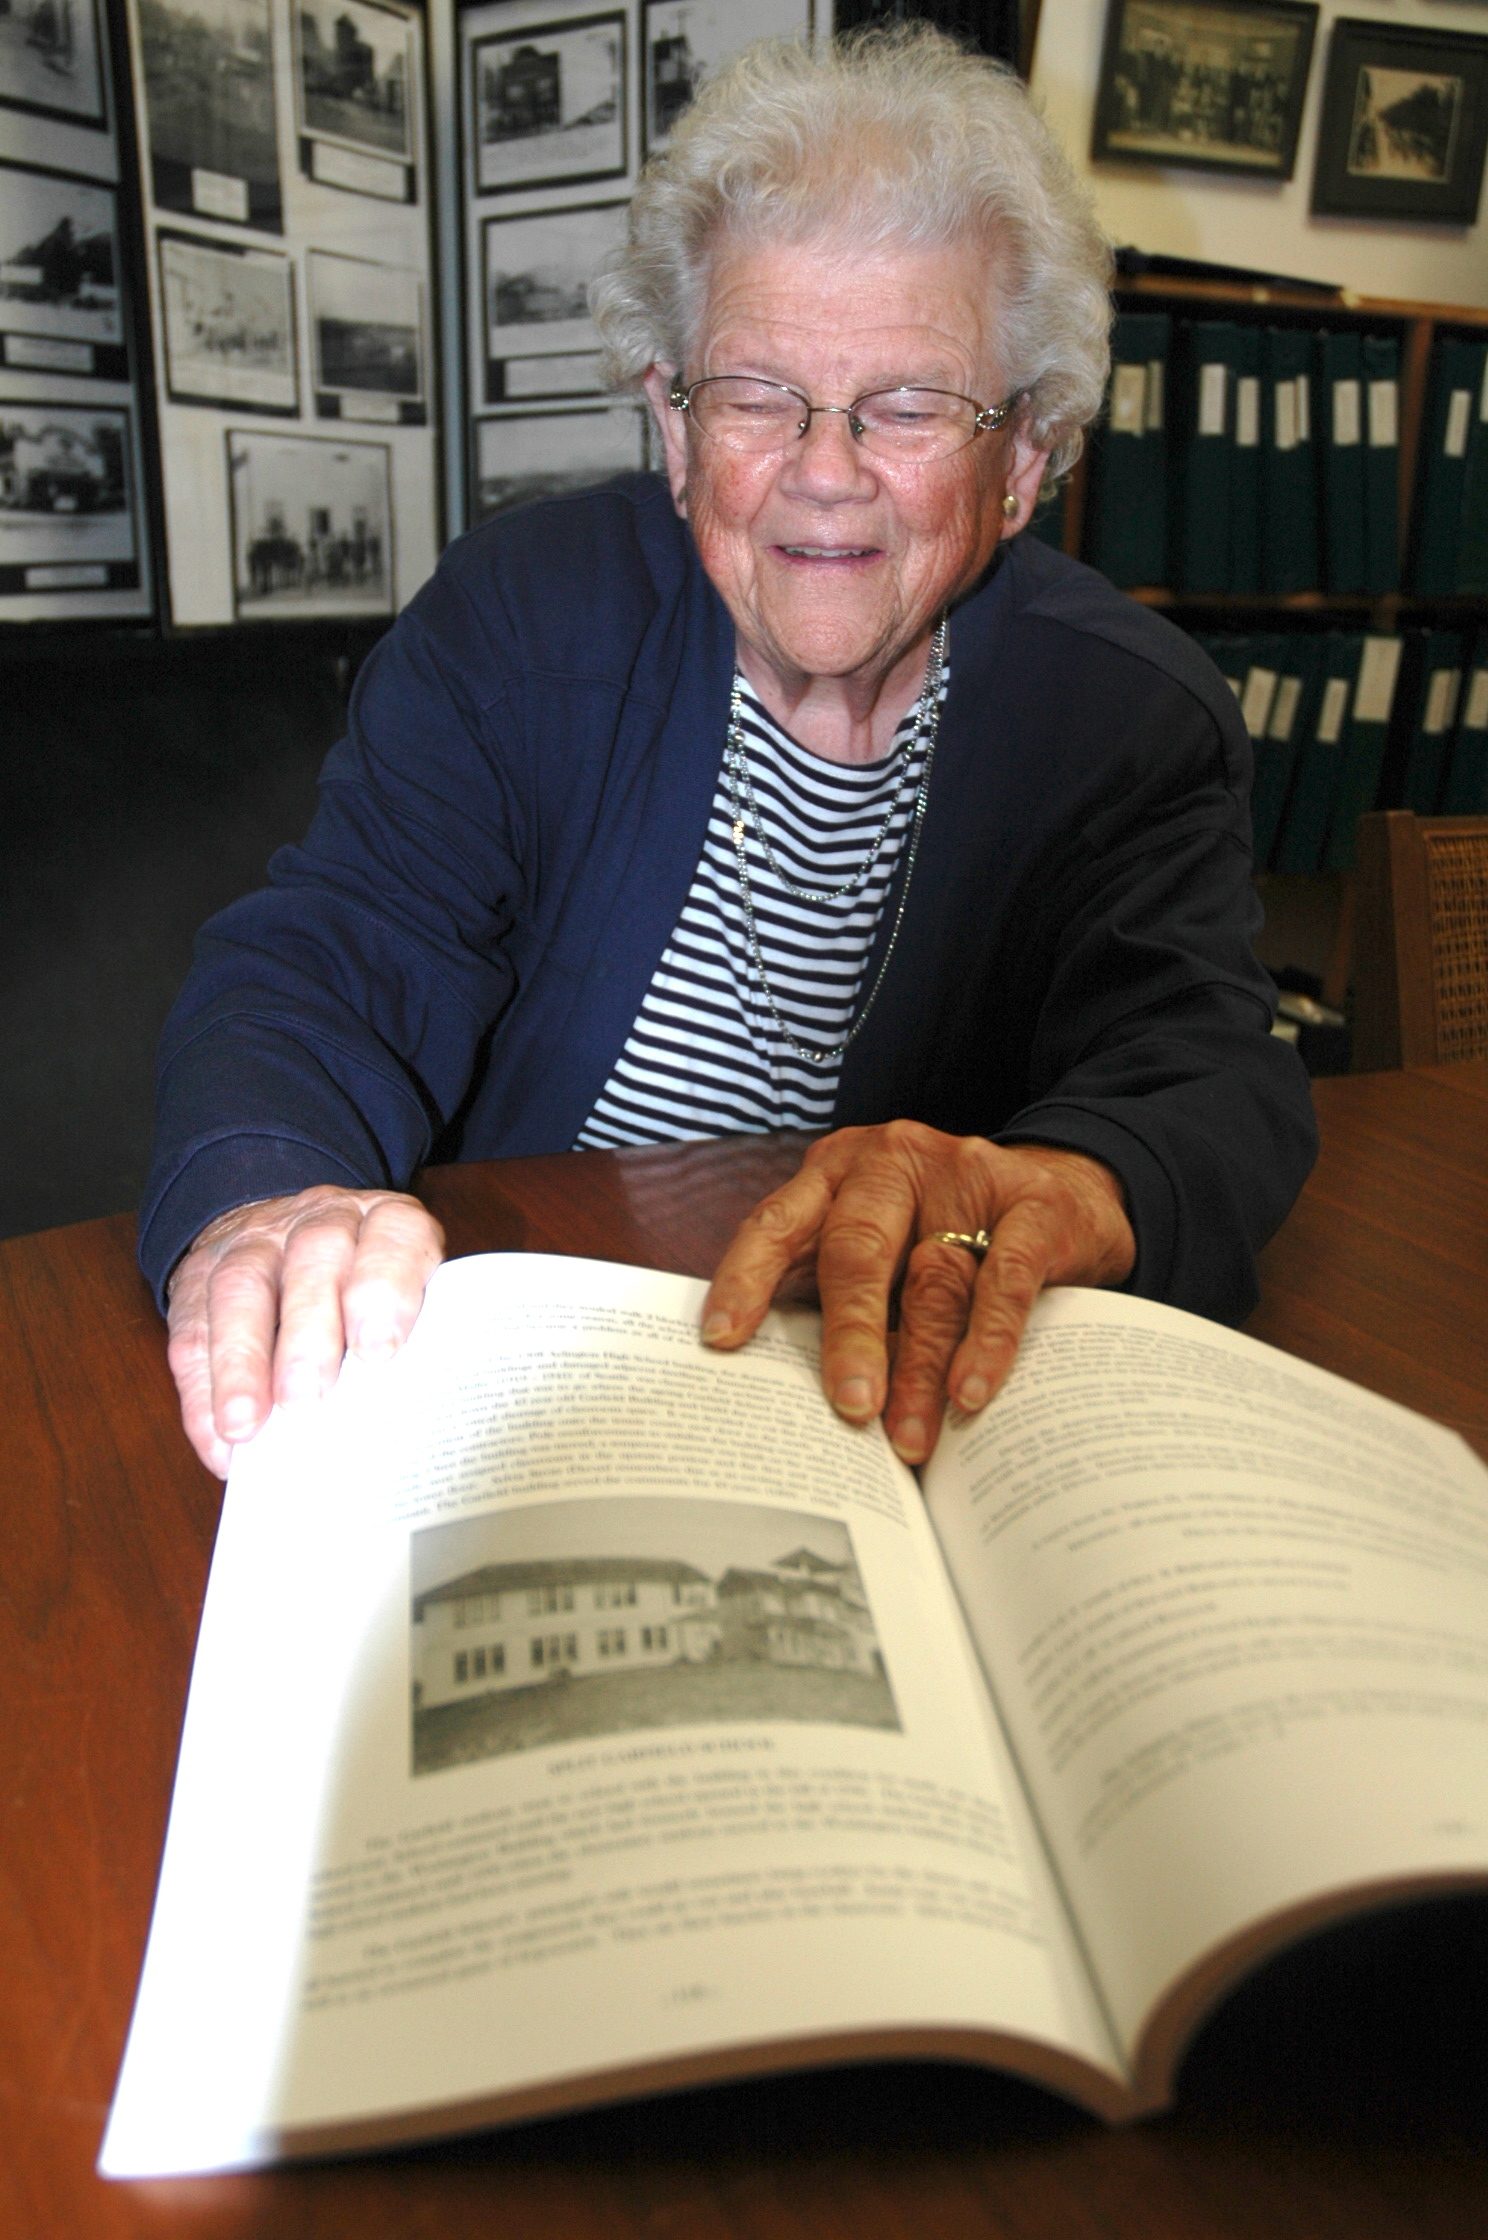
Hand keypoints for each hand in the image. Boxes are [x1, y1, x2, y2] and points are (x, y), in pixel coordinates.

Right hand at [166, 1186, 444, 1476]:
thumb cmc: (362, 1290)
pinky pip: (192, 1329)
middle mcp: (320, 1221)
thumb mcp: (400, 1294)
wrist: (283, 1234)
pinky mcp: (199, 1275)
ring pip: (241, 1287)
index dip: (385, 1286)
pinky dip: (202, 1391)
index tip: (379, 1349)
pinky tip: (217, 1439)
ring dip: (240, 1362)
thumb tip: (396, 1418)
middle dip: (308, 1332)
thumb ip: (402, 1336)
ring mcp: (255, 1243)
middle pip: (313, 1258)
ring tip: (245, 1424)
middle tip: (307, 1396)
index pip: (392, 1233)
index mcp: (383, 1221)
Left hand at [701, 1122, 1134, 1464]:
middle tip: (849, 1411)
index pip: (778, 1222)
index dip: (746, 1278)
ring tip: (910, 1438)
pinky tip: (971, 1393)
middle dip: (850, 1338)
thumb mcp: (879, 1239)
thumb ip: (832, 1288)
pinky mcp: (1033, 1203)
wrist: (1069, 1187)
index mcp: (836, 1171)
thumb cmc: (946, 1231)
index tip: (721, 1340)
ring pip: (933, 1281)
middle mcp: (892, 1160)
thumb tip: (786, 1395)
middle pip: (858, 1251)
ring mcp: (965, 1174)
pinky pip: (1005, 1279)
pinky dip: (988, 1343)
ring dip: (921, 1369)